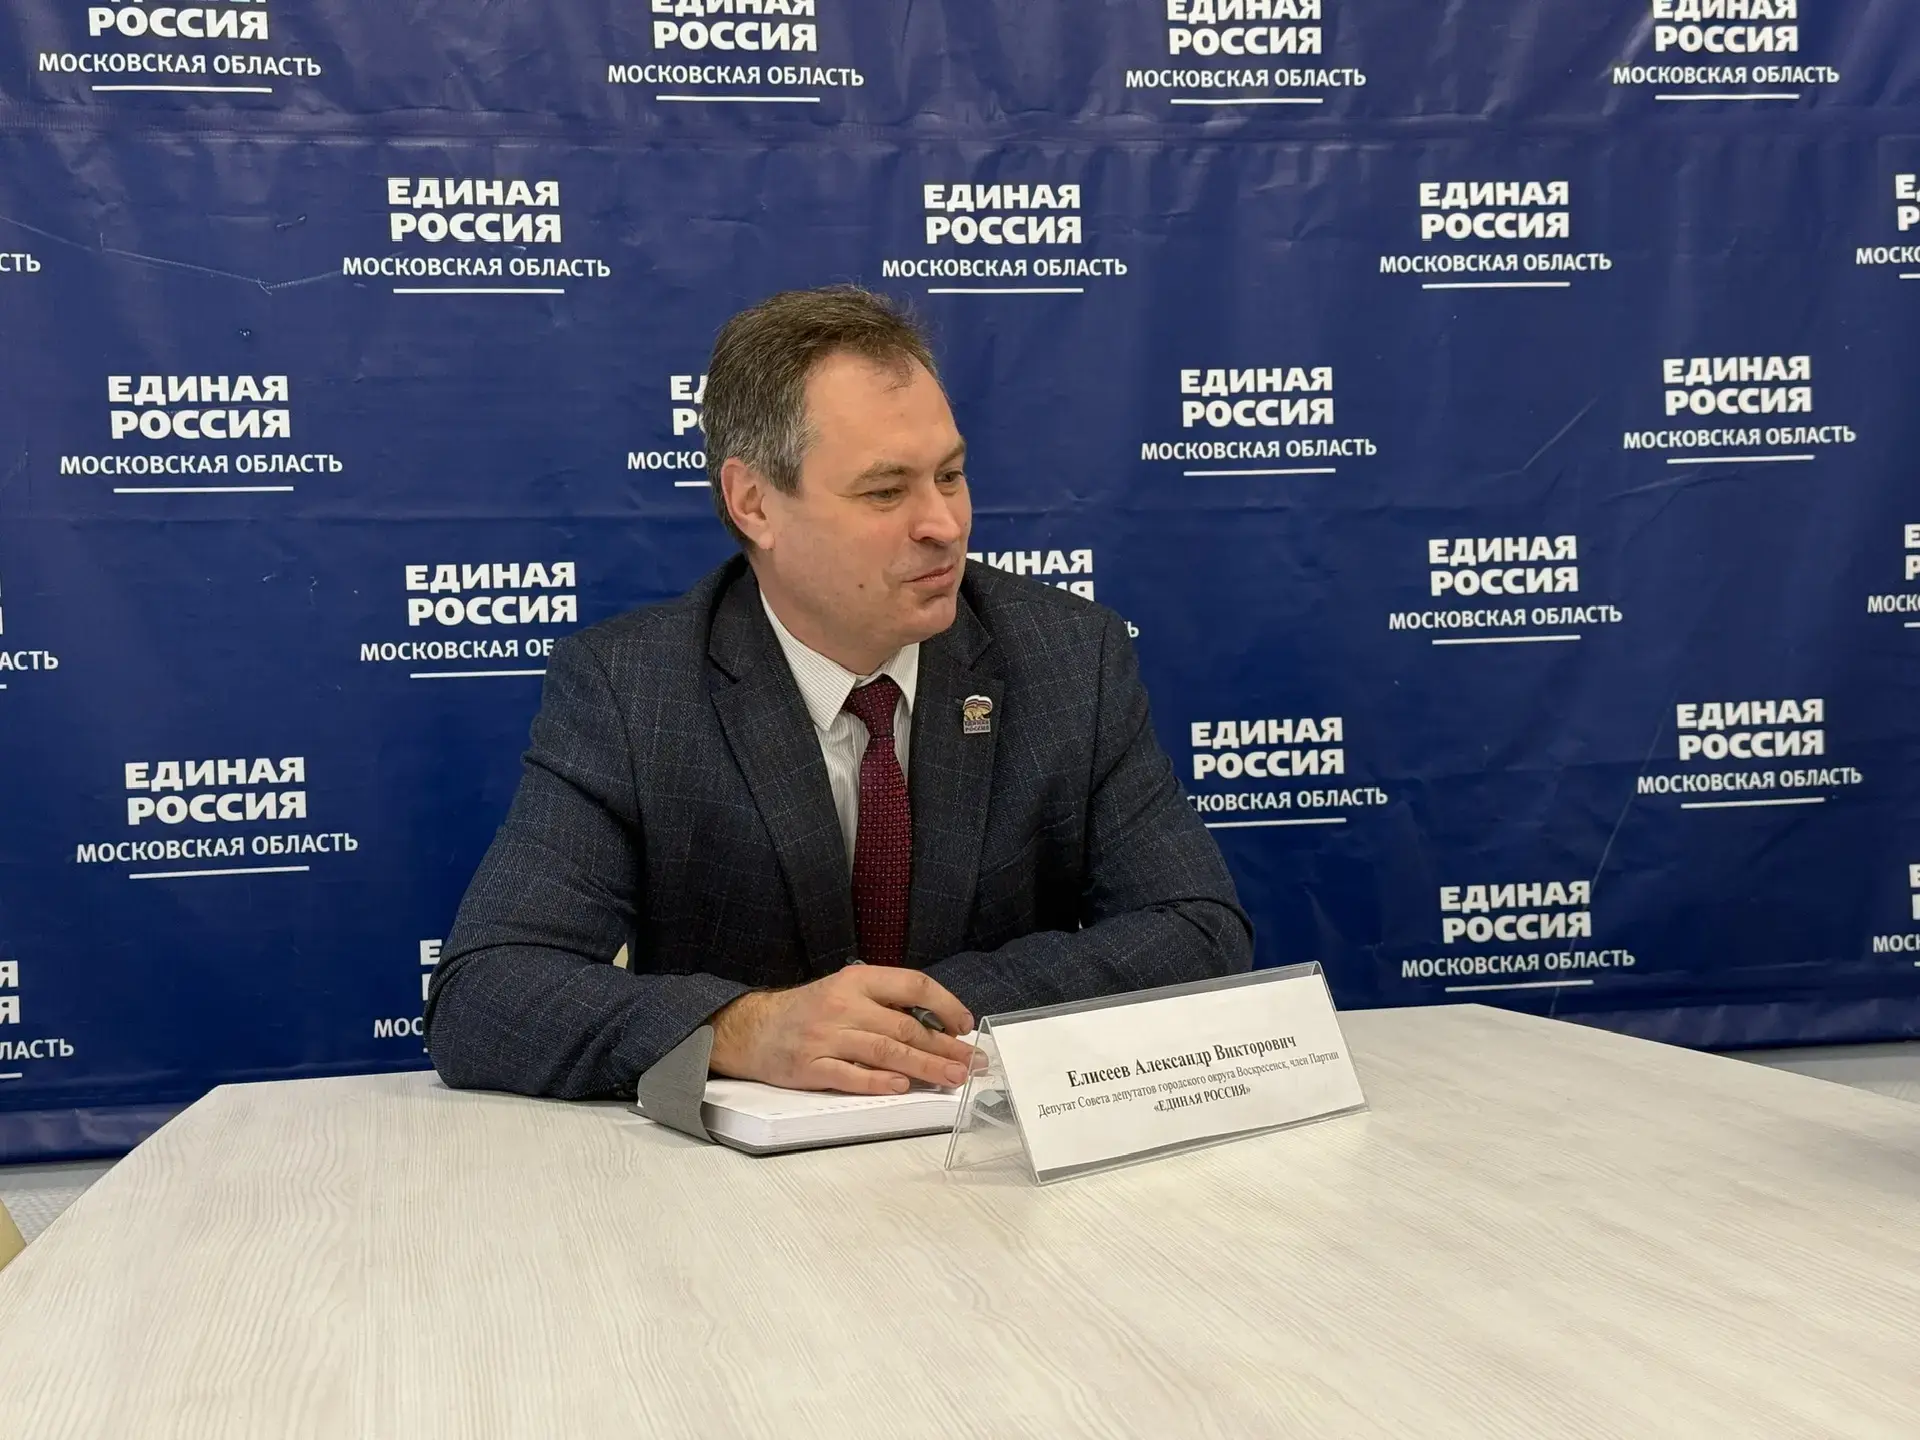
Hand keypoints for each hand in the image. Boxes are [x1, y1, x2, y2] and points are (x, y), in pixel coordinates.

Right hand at [708, 967, 975, 1093]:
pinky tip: (903, 1088)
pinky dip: (879, 1083)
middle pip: (905, 1026)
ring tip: (952, 1078)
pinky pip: (850, 1076)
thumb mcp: (846, 991)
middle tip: (972, 1063)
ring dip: (924, 1067)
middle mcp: (843, 1005)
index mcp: (857, 980)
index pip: (912, 984)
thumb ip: (886, 1004)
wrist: (753, 1029)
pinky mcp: (810, 1067)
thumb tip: (939, 1028)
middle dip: (944, 1047)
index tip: (965, 1026)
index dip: (945, 1004)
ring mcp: (825, 1037)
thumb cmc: (810, 1012)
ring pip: (885, 1051)